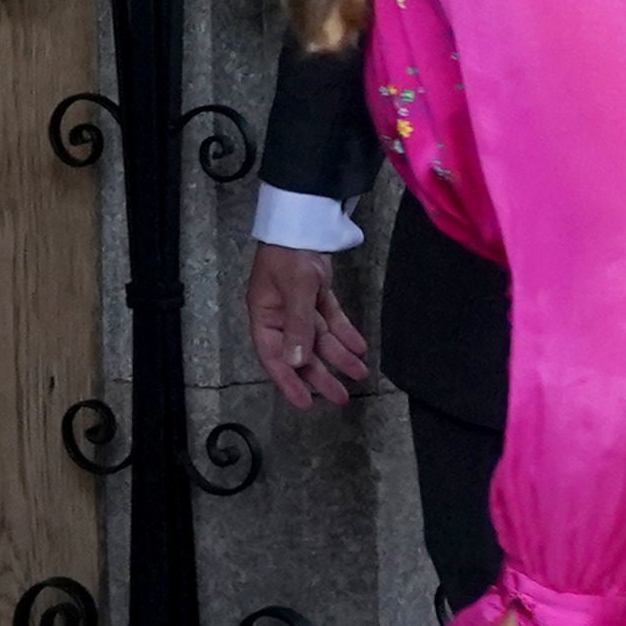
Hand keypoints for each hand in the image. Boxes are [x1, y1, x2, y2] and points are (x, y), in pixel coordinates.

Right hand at [245, 242, 368, 408]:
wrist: (303, 220)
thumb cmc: (290, 254)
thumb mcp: (295, 289)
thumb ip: (298, 326)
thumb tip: (297, 363)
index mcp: (265, 317)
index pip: (274, 358)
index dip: (289, 383)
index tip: (305, 404)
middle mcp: (280, 317)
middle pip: (302, 353)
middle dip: (322, 376)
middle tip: (341, 398)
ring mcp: (300, 306)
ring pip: (321, 338)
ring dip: (340, 356)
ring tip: (360, 375)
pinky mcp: (317, 295)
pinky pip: (332, 320)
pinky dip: (345, 333)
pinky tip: (360, 348)